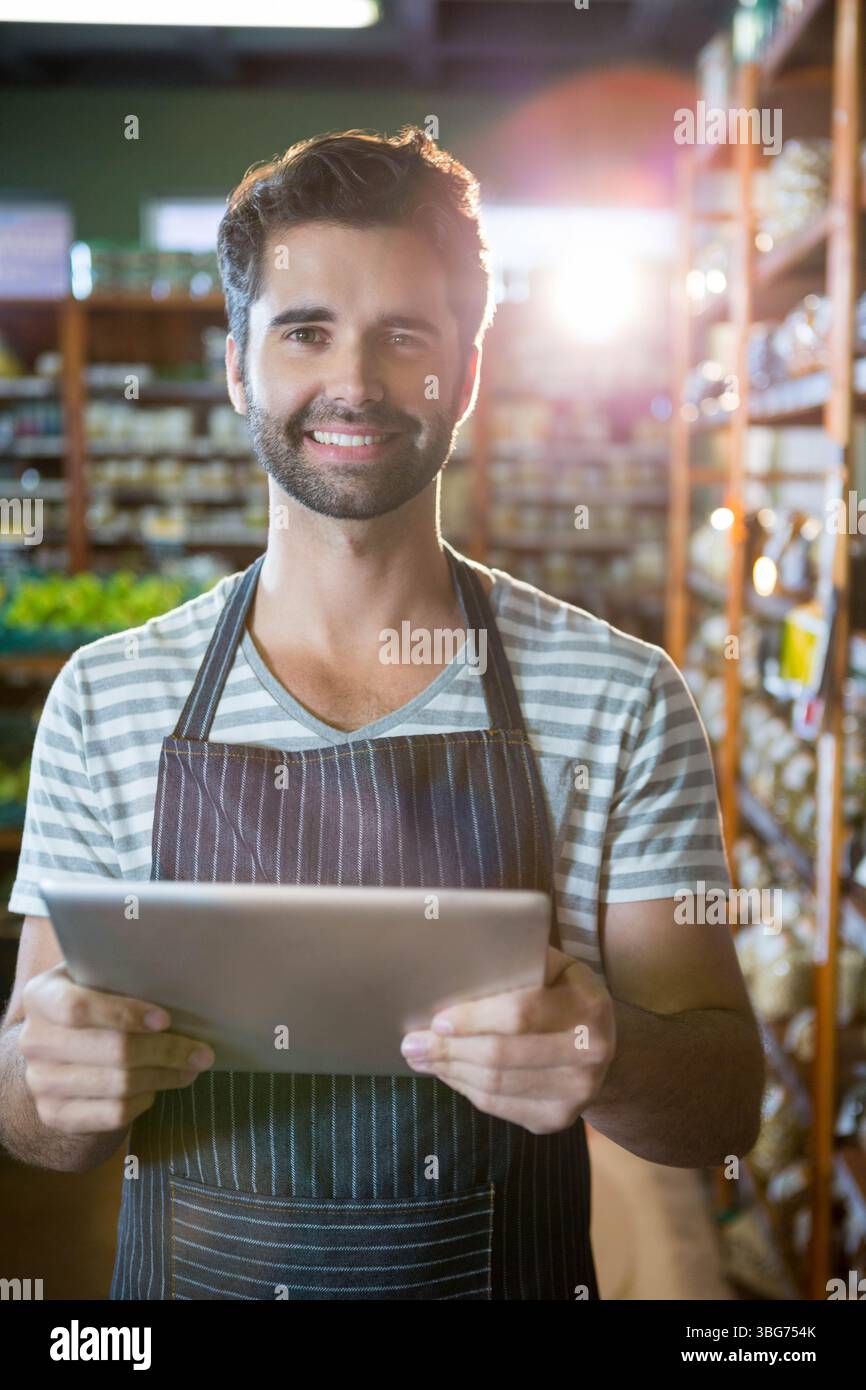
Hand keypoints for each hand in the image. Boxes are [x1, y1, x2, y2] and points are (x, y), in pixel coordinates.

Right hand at [18, 963, 214, 1135]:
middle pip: (111, 1050)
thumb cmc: (92, 1001)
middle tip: (202, 1052)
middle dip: (166, 1051)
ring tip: (191, 1068)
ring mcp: (41, 1082)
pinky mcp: (54, 1115)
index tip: (166, 1019)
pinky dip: (144, 1100)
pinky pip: (112, 1114)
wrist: (57, 1050)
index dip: (124, 1014)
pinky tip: (157, 1087)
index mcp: (41, 997)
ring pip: (118, 1085)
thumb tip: (181, 979)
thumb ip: (123, 975)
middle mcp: (34, 1041)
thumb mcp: (96, 977)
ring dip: (164, 1076)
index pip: (78, 1008)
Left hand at [400, 946, 615, 1133]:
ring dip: (450, 1071)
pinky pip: (499, 1106)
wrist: (600, 1043)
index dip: (474, 1019)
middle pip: (501, 1056)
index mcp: (587, 1005)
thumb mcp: (554, 967)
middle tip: (411, 1044)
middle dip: (448, 1049)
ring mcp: (576, 1092)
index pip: (520, 1015)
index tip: (438, 1020)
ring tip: (421, 1058)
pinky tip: (448, 1073)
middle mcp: (590, 1053)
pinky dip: (465, 1089)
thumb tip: (455, 966)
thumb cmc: (562, 993)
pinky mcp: (558, 1119)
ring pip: (495, 1085)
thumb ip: (517, 964)